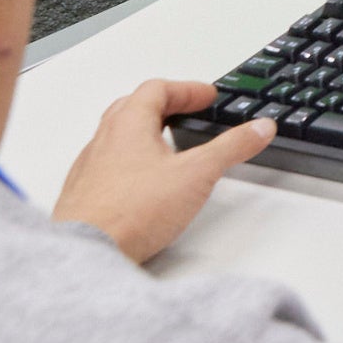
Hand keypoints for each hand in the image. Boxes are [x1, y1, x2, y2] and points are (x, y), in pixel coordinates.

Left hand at [51, 80, 273, 263]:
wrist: (86, 252)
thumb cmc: (131, 211)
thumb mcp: (197, 174)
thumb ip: (231, 147)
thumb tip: (259, 128)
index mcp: (128, 124)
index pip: (157, 89)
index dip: (187, 89)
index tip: (206, 97)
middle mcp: (102, 141)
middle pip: (132, 108)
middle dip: (163, 106)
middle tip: (184, 112)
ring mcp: (88, 169)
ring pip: (116, 138)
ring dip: (143, 135)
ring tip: (166, 148)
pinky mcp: (82, 196)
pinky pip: (106, 166)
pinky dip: (128, 163)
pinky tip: (143, 183)